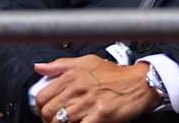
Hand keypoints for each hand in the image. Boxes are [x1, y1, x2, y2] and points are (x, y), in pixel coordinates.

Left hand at [32, 55, 159, 122]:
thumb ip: (59, 65)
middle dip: (49, 120)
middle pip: (48, 112)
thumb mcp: (85, 61)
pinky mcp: (100, 115)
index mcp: (70, 75)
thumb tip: (38, 67)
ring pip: (60, 122)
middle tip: (56, 121)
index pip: (42, 97)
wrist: (139, 83)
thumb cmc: (113, 74)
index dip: (41, 107)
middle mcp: (77, 88)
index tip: (46, 111)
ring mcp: (88, 103)